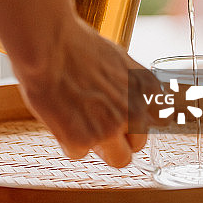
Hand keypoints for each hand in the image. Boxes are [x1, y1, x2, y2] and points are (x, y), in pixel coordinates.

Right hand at [12, 17, 161, 167]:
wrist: (47, 46)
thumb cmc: (73, 43)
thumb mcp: (115, 56)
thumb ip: (127, 81)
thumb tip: (125, 94)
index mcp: (145, 88)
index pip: (155, 118)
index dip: (133, 117)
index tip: (121, 116)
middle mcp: (134, 111)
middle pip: (139, 144)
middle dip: (121, 138)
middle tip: (96, 124)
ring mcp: (111, 128)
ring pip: (119, 159)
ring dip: (100, 146)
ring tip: (78, 124)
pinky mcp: (83, 140)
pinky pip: (79, 153)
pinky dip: (67, 140)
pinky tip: (58, 117)